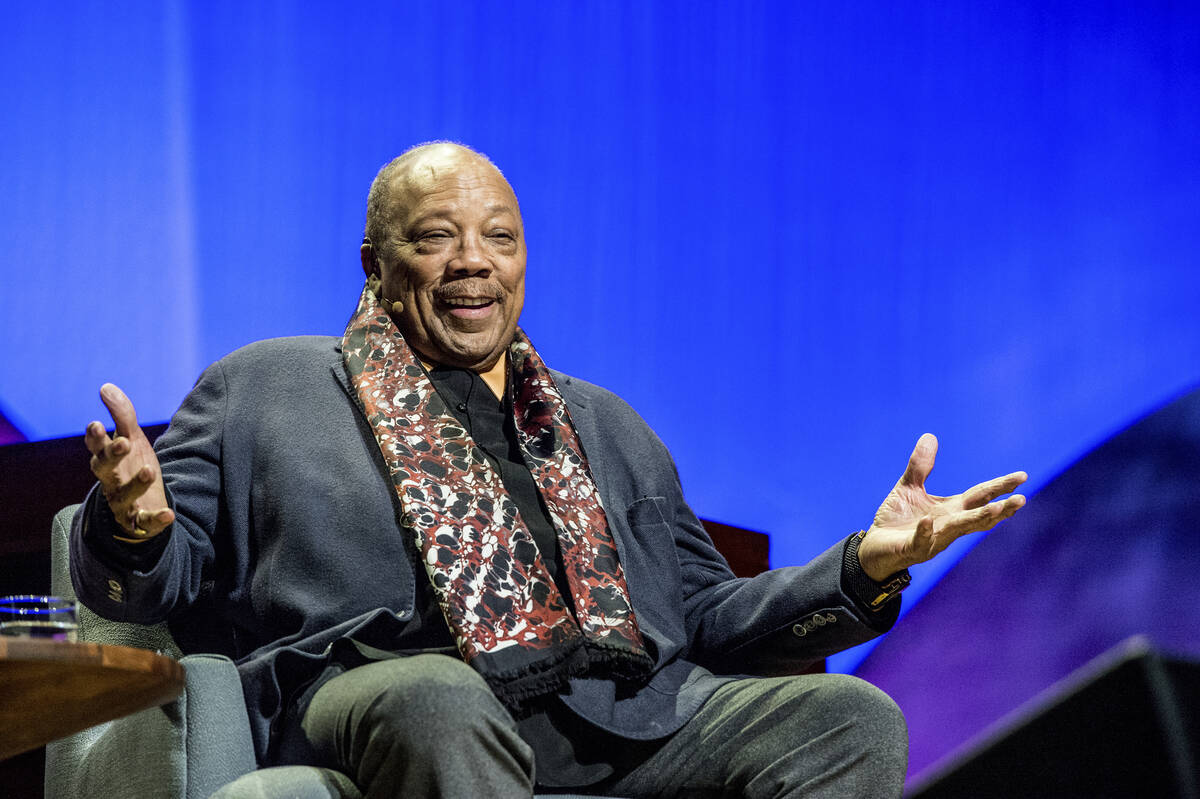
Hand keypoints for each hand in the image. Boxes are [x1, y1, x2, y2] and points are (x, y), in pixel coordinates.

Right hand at [84, 383, 174, 542]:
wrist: (142, 505)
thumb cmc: (133, 467)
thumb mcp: (133, 439)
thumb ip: (121, 415)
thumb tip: (105, 386)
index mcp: (108, 460)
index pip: (96, 447)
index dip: (95, 438)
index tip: (97, 424)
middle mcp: (110, 480)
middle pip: (103, 469)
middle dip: (111, 455)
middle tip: (123, 442)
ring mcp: (123, 502)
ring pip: (123, 494)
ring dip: (135, 484)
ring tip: (149, 470)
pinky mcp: (138, 520)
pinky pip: (145, 522)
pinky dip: (156, 519)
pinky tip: (169, 515)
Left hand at [857, 433, 1025, 580]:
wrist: (874, 546)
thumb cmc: (896, 519)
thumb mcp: (908, 487)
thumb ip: (920, 466)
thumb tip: (930, 436)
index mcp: (951, 509)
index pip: (981, 495)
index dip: (1001, 486)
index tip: (1023, 476)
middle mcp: (949, 525)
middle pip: (979, 515)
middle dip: (1000, 509)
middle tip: (1022, 500)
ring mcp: (934, 538)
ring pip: (959, 529)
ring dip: (978, 519)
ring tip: (996, 509)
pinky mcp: (913, 548)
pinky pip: (921, 540)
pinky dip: (925, 532)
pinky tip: (926, 522)